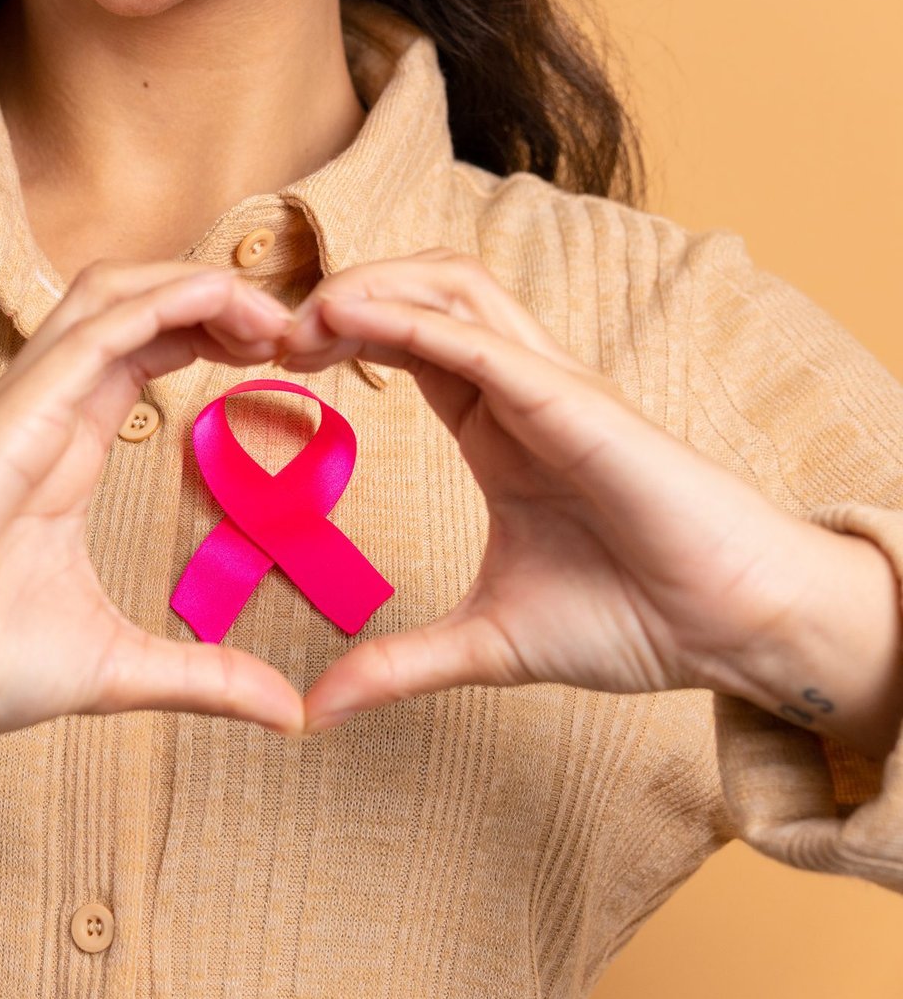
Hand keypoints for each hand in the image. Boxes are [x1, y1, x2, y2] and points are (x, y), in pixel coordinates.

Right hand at [0, 261, 306, 744]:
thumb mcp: (117, 668)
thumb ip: (204, 678)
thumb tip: (287, 715)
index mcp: (67, 449)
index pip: (146, 351)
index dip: (215, 335)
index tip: (286, 360)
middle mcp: (46, 411)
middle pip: (135, 303)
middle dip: (219, 296)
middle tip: (294, 330)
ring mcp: (26, 404)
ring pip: (113, 295)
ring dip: (198, 285)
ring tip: (272, 314)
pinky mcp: (14, 412)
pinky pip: (94, 330)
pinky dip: (164, 303)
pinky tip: (222, 303)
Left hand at [277, 249, 902, 756]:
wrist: (731, 631)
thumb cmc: (633, 618)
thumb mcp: (483, 641)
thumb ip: (396, 664)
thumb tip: (316, 712)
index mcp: (496, 425)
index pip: (404, 343)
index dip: (337, 337)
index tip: (268, 363)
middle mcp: (519, 389)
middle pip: (421, 291)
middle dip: (342, 295)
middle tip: (268, 336)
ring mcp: (550, 386)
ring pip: (453, 287)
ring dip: (372, 288)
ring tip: (302, 320)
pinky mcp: (576, 401)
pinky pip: (483, 340)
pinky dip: (413, 320)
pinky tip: (352, 320)